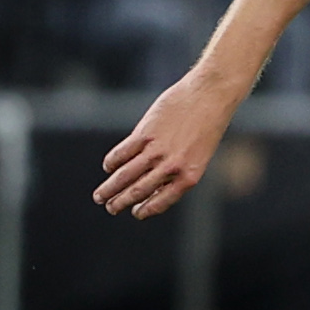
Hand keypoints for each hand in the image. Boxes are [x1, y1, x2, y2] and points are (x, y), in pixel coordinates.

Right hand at [95, 71, 240, 218]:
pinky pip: (121, 154)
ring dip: (110, 187)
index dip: (146, 209)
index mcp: (190, 176)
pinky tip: (108, 167)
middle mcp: (172, 167)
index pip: (162, 201)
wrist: (210, 96)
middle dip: (121, 202)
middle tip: (110, 208)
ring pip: (125, 175)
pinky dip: (111, 162)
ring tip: (100, 196)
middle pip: (138, 190)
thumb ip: (177, 170)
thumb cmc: (207, 126)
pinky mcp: (144, 134)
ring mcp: (157, 151)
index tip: (135, 213)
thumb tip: (152, 186)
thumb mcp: (199, 154)